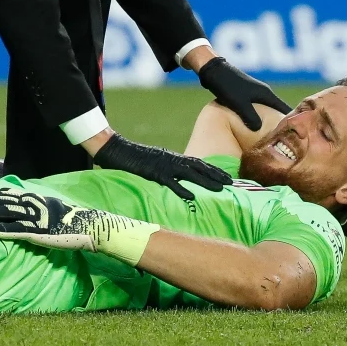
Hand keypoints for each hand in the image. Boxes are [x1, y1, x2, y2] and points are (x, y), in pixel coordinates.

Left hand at [0, 188, 159, 266]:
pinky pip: (15, 229)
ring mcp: (34, 218)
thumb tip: (23, 209)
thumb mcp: (52, 209)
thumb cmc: (74, 220)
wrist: (93, 226)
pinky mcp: (39, 231)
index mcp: (34, 198)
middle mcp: (31, 204)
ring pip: (2, 213)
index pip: (3, 196)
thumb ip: (36, 208)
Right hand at [91, 133, 230, 199]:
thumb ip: (163, 170)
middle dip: (216, 174)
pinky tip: (193, 196)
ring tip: (222, 188)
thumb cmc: (130, 158)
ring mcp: (163, 165)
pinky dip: (182, 188)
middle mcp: (171, 160)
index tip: (227, 177)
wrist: (114, 149)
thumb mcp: (151, 163)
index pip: (198, 163)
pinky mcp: (152, 171)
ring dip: (207, 180)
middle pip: (199, 167)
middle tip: (232, 183)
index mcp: (172, 158)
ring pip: (190, 173)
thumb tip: (173, 180)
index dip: (213, 170)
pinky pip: (170, 181)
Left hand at [197, 57, 290, 131]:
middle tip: (287, 140)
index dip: (292, 121)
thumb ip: (251, 117)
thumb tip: (261, 130)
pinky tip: (256, 130)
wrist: (213, 71)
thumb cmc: (227, 86)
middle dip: (282, 124)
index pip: (285, 110)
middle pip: (277, 111)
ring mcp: (254, 94)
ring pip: (267, 111)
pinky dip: (260, 119)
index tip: (299, 134)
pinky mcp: (245, 96)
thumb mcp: (239, 103)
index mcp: (266, 94)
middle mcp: (263, 93)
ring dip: (270, 122)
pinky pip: (258, 110)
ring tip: (272, 138)